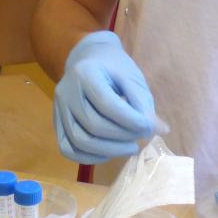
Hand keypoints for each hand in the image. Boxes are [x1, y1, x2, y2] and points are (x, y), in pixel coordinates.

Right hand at [54, 31, 156, 164]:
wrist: (86, 59)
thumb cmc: (112, 66)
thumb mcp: (131, 77)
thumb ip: (143, 103)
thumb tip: (160, 130)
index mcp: (86, 73)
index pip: (107, 104)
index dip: (129, 120)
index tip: (148, 127)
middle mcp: (66, 92)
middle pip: (93, 125)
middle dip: (121, 137)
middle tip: (140, 138)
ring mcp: (58, 110)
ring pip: (79, 141)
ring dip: (108, 151)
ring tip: (129, 148)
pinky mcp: (57, 123)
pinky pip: (68, 148)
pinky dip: (88, 157)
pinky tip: (108, 154)